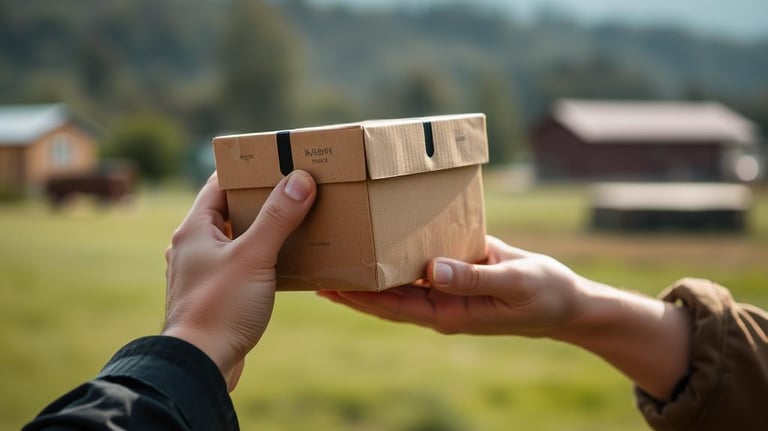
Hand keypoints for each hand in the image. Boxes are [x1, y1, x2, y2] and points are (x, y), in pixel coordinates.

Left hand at [163, 170, 315, 390]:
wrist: (200, 364)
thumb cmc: (221, 306)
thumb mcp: (255, 256)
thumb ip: (278, 217)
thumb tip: (300, 179)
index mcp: (194, 229)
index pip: (219, 184)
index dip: (247, 171)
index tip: (277, 164)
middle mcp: (190, 247)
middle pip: (227, 210)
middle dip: (260, 202)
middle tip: (293, 193)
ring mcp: (199, 272)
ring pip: (232, 240)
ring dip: (259, 232)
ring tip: (292, 226)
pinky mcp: (211, 295)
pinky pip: (236, 266)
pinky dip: (256, 259)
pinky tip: (279, 265)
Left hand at [318, 236, 582, 337]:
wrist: (566, 301)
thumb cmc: (543, 293)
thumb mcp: (513, 282)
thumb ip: (474, 277)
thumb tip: (431, 270)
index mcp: (447, 313)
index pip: (391, 307)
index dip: (358, 298)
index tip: (326, 285)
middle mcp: (439, 304)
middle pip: (385, 297)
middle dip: (351, 285)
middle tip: (315, 267)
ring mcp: (446, 290)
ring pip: (398, 282)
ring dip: (369, 270)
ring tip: (338, 252)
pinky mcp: (456, 273)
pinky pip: (419, 266)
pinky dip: (398, 255)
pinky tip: (381, 240)